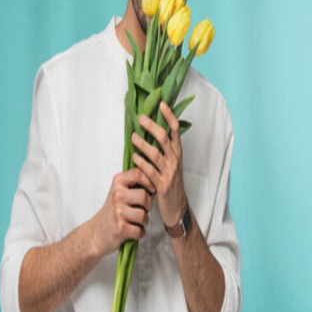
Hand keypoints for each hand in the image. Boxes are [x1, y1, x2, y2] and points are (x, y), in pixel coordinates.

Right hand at [93, 167, 155, 256]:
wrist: (98, 231)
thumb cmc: (113, 211)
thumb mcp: (120, 190)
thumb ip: (135, 183)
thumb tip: (155, 179)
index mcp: (118, 183)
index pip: (138, 174)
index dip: (149, 181)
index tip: (151, 189)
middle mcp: (117, 195)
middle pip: (144, 196)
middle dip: (148, 205)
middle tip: (143, 209)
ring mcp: (118, 212)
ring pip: (143, 215)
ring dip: (144, 221)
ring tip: (137, 221)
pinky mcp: (120, 228)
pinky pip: (140, 230)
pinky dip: (140, 232)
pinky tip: (133, 230)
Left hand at [131, 101, 187, 229]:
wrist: (178, 208)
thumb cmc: (172, 184)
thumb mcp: (172, 164)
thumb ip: (164, 149)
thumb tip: (152, 131)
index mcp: (178, 152)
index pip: (175, 130)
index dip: (169, 116)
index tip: (161, 104)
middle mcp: (175, 160)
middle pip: (164, 137)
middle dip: (151, 126)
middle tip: (140, 118)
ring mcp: (169, 172)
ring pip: (155, 153)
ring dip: (142, 144)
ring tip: (133, 137)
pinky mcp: (162, 184)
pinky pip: (149, 171)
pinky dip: (141, 163)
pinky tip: (134, 157)